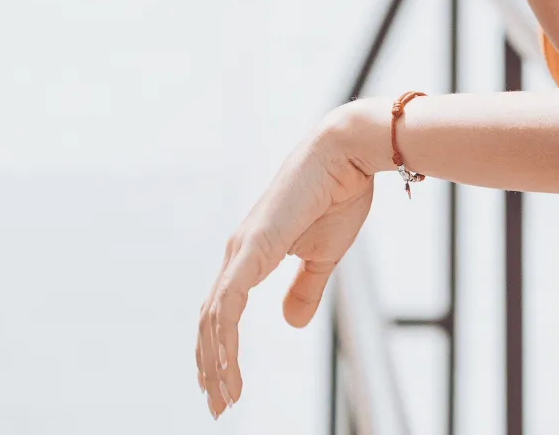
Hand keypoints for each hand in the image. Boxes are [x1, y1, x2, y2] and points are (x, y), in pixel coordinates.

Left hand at [196, 104, 377, 417]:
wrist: (348, 153)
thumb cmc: (339, 193)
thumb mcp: (323, 255)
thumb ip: (304, 288)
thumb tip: (289, 323)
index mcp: (251, 253)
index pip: (223, 311)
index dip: (220, 350)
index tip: (226, 386)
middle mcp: (238, 251)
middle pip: (210, 320)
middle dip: (210, 366)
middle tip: (218, 405)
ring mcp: (241, 249)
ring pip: (213, 318)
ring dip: (216, 362)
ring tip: (224, 397)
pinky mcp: (252, 247)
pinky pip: (229, 303)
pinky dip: (225, 339)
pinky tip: (229, 366)